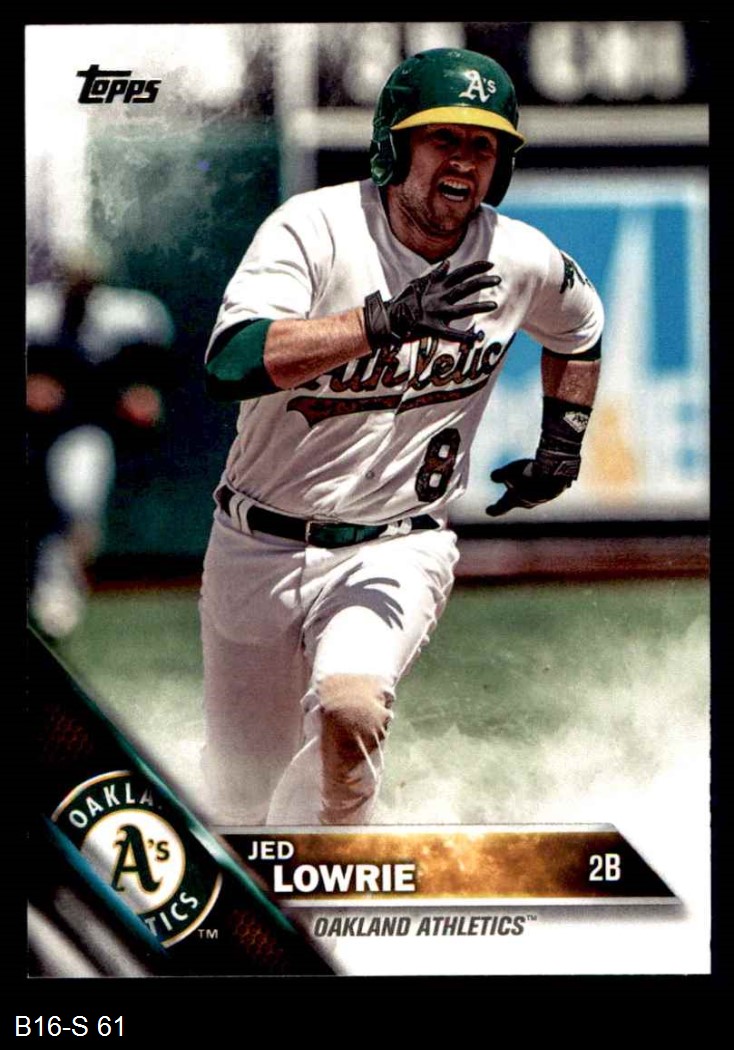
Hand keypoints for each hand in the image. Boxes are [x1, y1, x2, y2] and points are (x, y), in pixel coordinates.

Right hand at [364, 260, 500, 347]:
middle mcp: (439, 297)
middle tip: (497, 279)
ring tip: (494, 304)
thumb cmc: (403, 301)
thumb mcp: (417, 283)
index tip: (490, 264)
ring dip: (479, 306)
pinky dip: (466, 336)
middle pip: (465, 287)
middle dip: (483, 282)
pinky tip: (478, 337)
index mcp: (436, 285)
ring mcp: (437, 313)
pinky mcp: (433, 329)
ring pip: (463, 309)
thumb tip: (447, 263)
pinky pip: (453, 334)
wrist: (388, 318)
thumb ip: (434, 274)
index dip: (476, 268)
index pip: (460, 273)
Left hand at [486, 455, 577, 516]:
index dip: (494, 509)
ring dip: (529, 489)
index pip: (501, 507)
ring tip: (528, 481)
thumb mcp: (508, 472)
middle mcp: (528, 502)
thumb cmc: (527, 475)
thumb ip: (500, 475)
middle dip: (513, 498)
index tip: (488, 511)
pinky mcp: (554, 491)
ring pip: (533, 495)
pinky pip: (545, 488)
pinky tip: (543, 475)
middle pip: (518, 502)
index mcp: (514, 500)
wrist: (554, 475)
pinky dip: (541, 483)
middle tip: (508, 496)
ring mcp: (542, 498)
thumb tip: (494, 476)